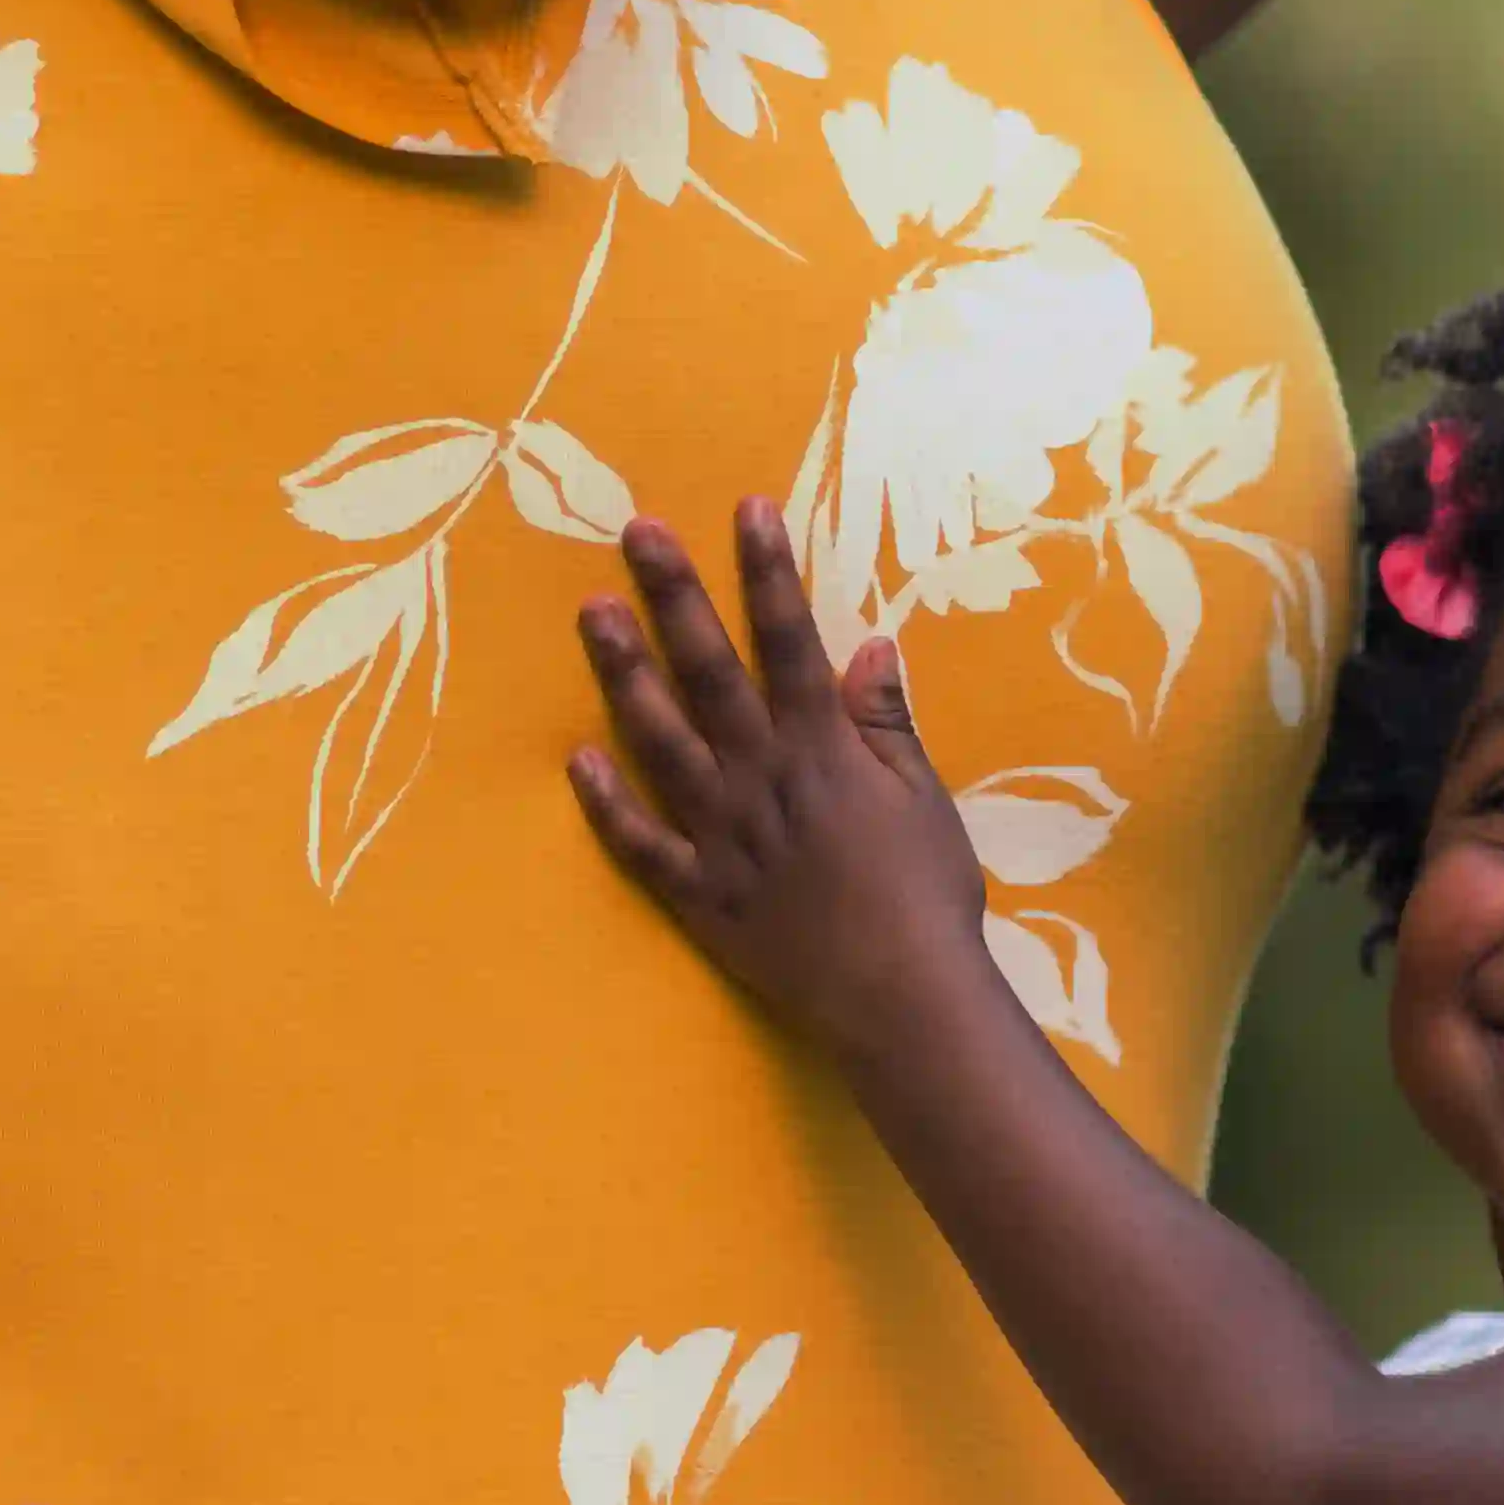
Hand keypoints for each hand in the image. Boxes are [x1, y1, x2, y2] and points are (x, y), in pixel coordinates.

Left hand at [571, 505, 1000, 1063]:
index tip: (747, 508)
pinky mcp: (698, 894)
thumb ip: (888, 725)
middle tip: (636, 532)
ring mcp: (721, 834)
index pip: (790, 640)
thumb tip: (869, 645)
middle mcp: (761, 777)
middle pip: (710, 672)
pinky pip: (641, 844)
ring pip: (660, 741)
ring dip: (624, 675)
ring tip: (592, 616)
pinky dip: (607, 806)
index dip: (767, 572)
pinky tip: (575, 762)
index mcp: (823, 749)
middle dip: (674, 596)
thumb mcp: (925, 800)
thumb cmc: (928, 897)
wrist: (900, 997)